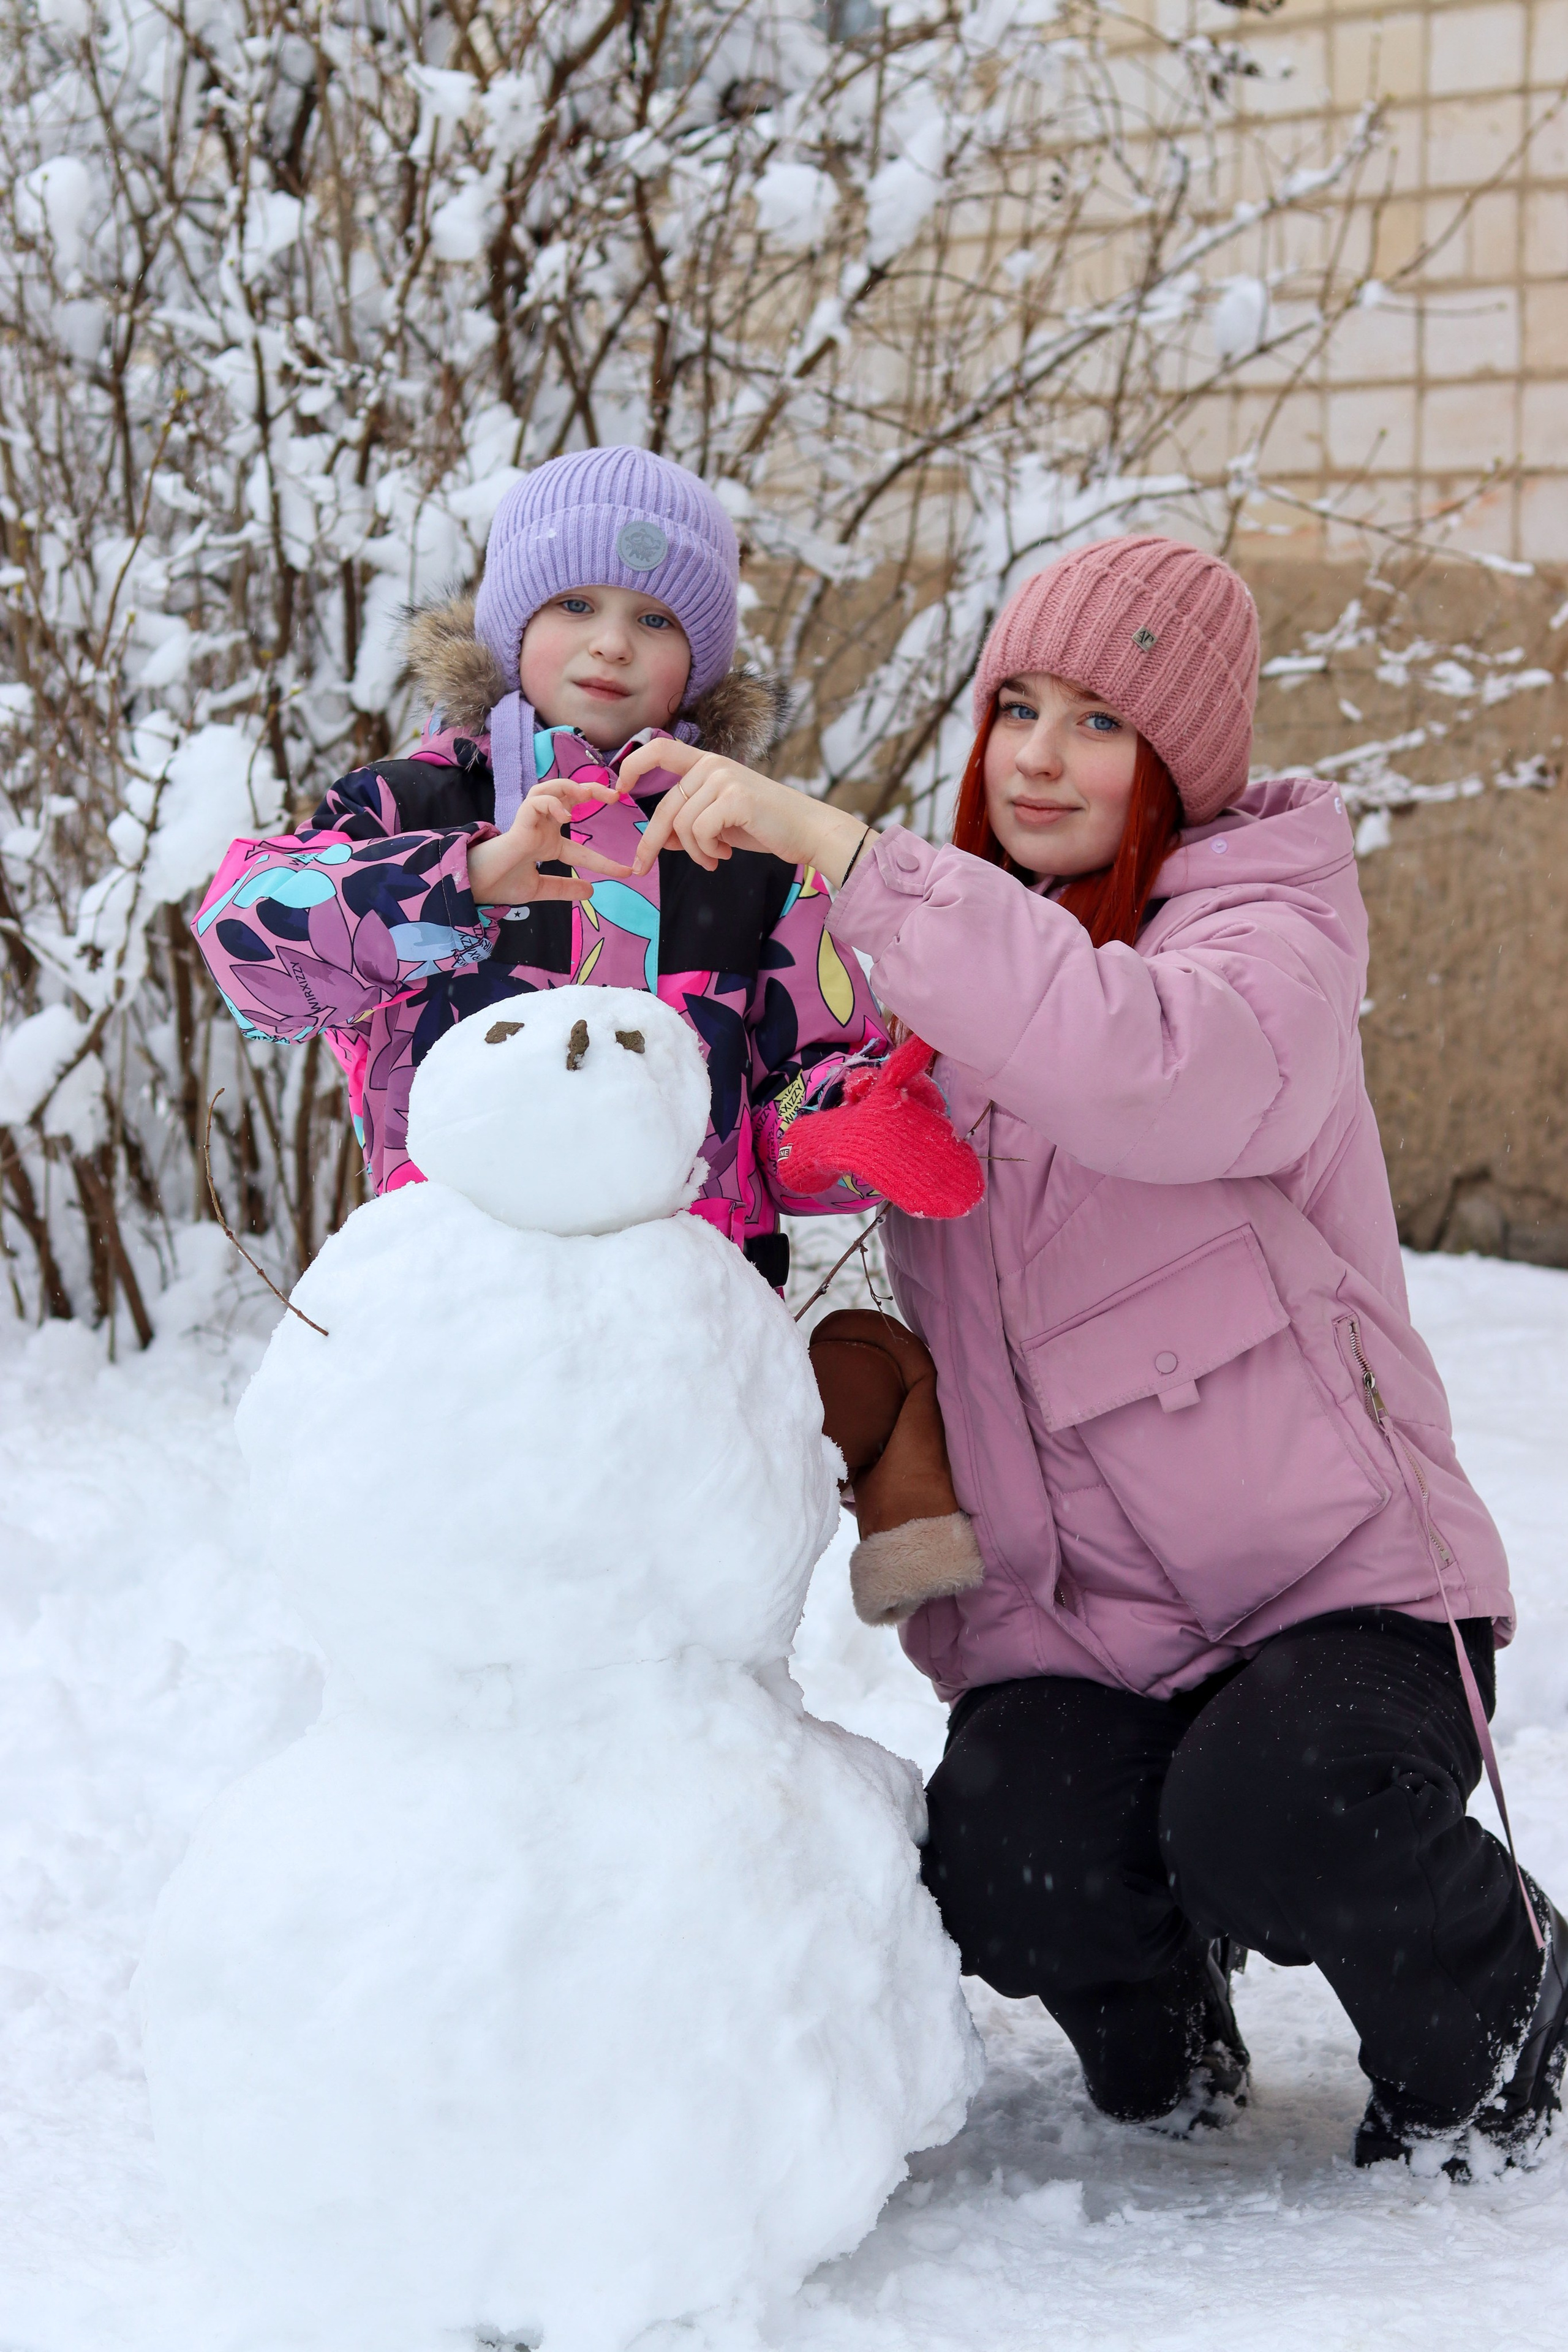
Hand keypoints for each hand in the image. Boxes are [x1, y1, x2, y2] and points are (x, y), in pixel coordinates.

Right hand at [466, 776, 631, 905]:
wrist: (475, 888)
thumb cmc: (500, 884)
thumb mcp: (539, 889)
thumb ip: (563, 888)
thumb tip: (591, 891)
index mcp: (547, 844)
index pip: (582, 848)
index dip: (604, 861)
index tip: (626, 873)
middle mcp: (541, 828)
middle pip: (568, 798)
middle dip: (592, 791)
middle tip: (615, 797)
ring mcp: (530, 822)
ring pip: (550, 787)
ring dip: (570, 787)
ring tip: (588, 795)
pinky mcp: (519, 822)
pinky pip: (536, 800)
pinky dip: (552, 802)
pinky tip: (565, 815)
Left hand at [618, 738, 869, 885]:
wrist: (808, 831)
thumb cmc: (764, 826)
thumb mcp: (719, 823)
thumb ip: (687, 824)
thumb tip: (656, 839)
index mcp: (707, 764)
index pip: (660, 749)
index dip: (633, 764)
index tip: (619, 788)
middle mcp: (713, 765)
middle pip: (666, 805)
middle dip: (650, 841)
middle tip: (641, 867)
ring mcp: (724, 779)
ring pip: (682, 824)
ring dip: (693, 852)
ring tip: (714, 859)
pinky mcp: (735, 798)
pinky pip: (700, 832)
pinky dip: (707, 852)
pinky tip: (725, 855)